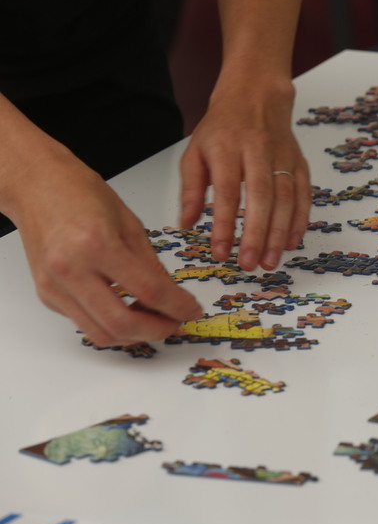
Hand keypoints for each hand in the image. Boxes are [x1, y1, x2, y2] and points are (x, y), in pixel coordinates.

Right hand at [15, 160, 202, 346]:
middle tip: (175, 323)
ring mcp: (54, 287)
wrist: (39, 188)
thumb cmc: (82, 195)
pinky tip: (127, 311)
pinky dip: (111, 325)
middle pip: (122, 324)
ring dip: (134, 335)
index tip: (193, 311)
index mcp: (97, 245)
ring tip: (153, 320)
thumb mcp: (131, 225)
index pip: (149, 291)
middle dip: (157, 330)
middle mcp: (71, 270)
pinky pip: (84, 324)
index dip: (177, 307)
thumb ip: (152, 266)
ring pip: (101, 334)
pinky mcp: (47, 296)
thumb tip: (173, 297)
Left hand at [179, 78, 310, 270]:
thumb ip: (190, 188)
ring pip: (285, 198)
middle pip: (261, 197)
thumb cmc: (222, 128)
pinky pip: (303, 193)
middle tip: (249, 264)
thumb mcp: (194, 152)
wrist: (255, 96)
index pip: (226, 191)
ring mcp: (282, 156)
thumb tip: (186, 223)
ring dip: (278, 233)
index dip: (224, 223)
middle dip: (256, 234)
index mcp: (226, 147)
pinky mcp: (299, 162)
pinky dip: (299, 219)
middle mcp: (257, 150)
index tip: (220, 251)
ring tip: (269, 261)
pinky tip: (291, 241)